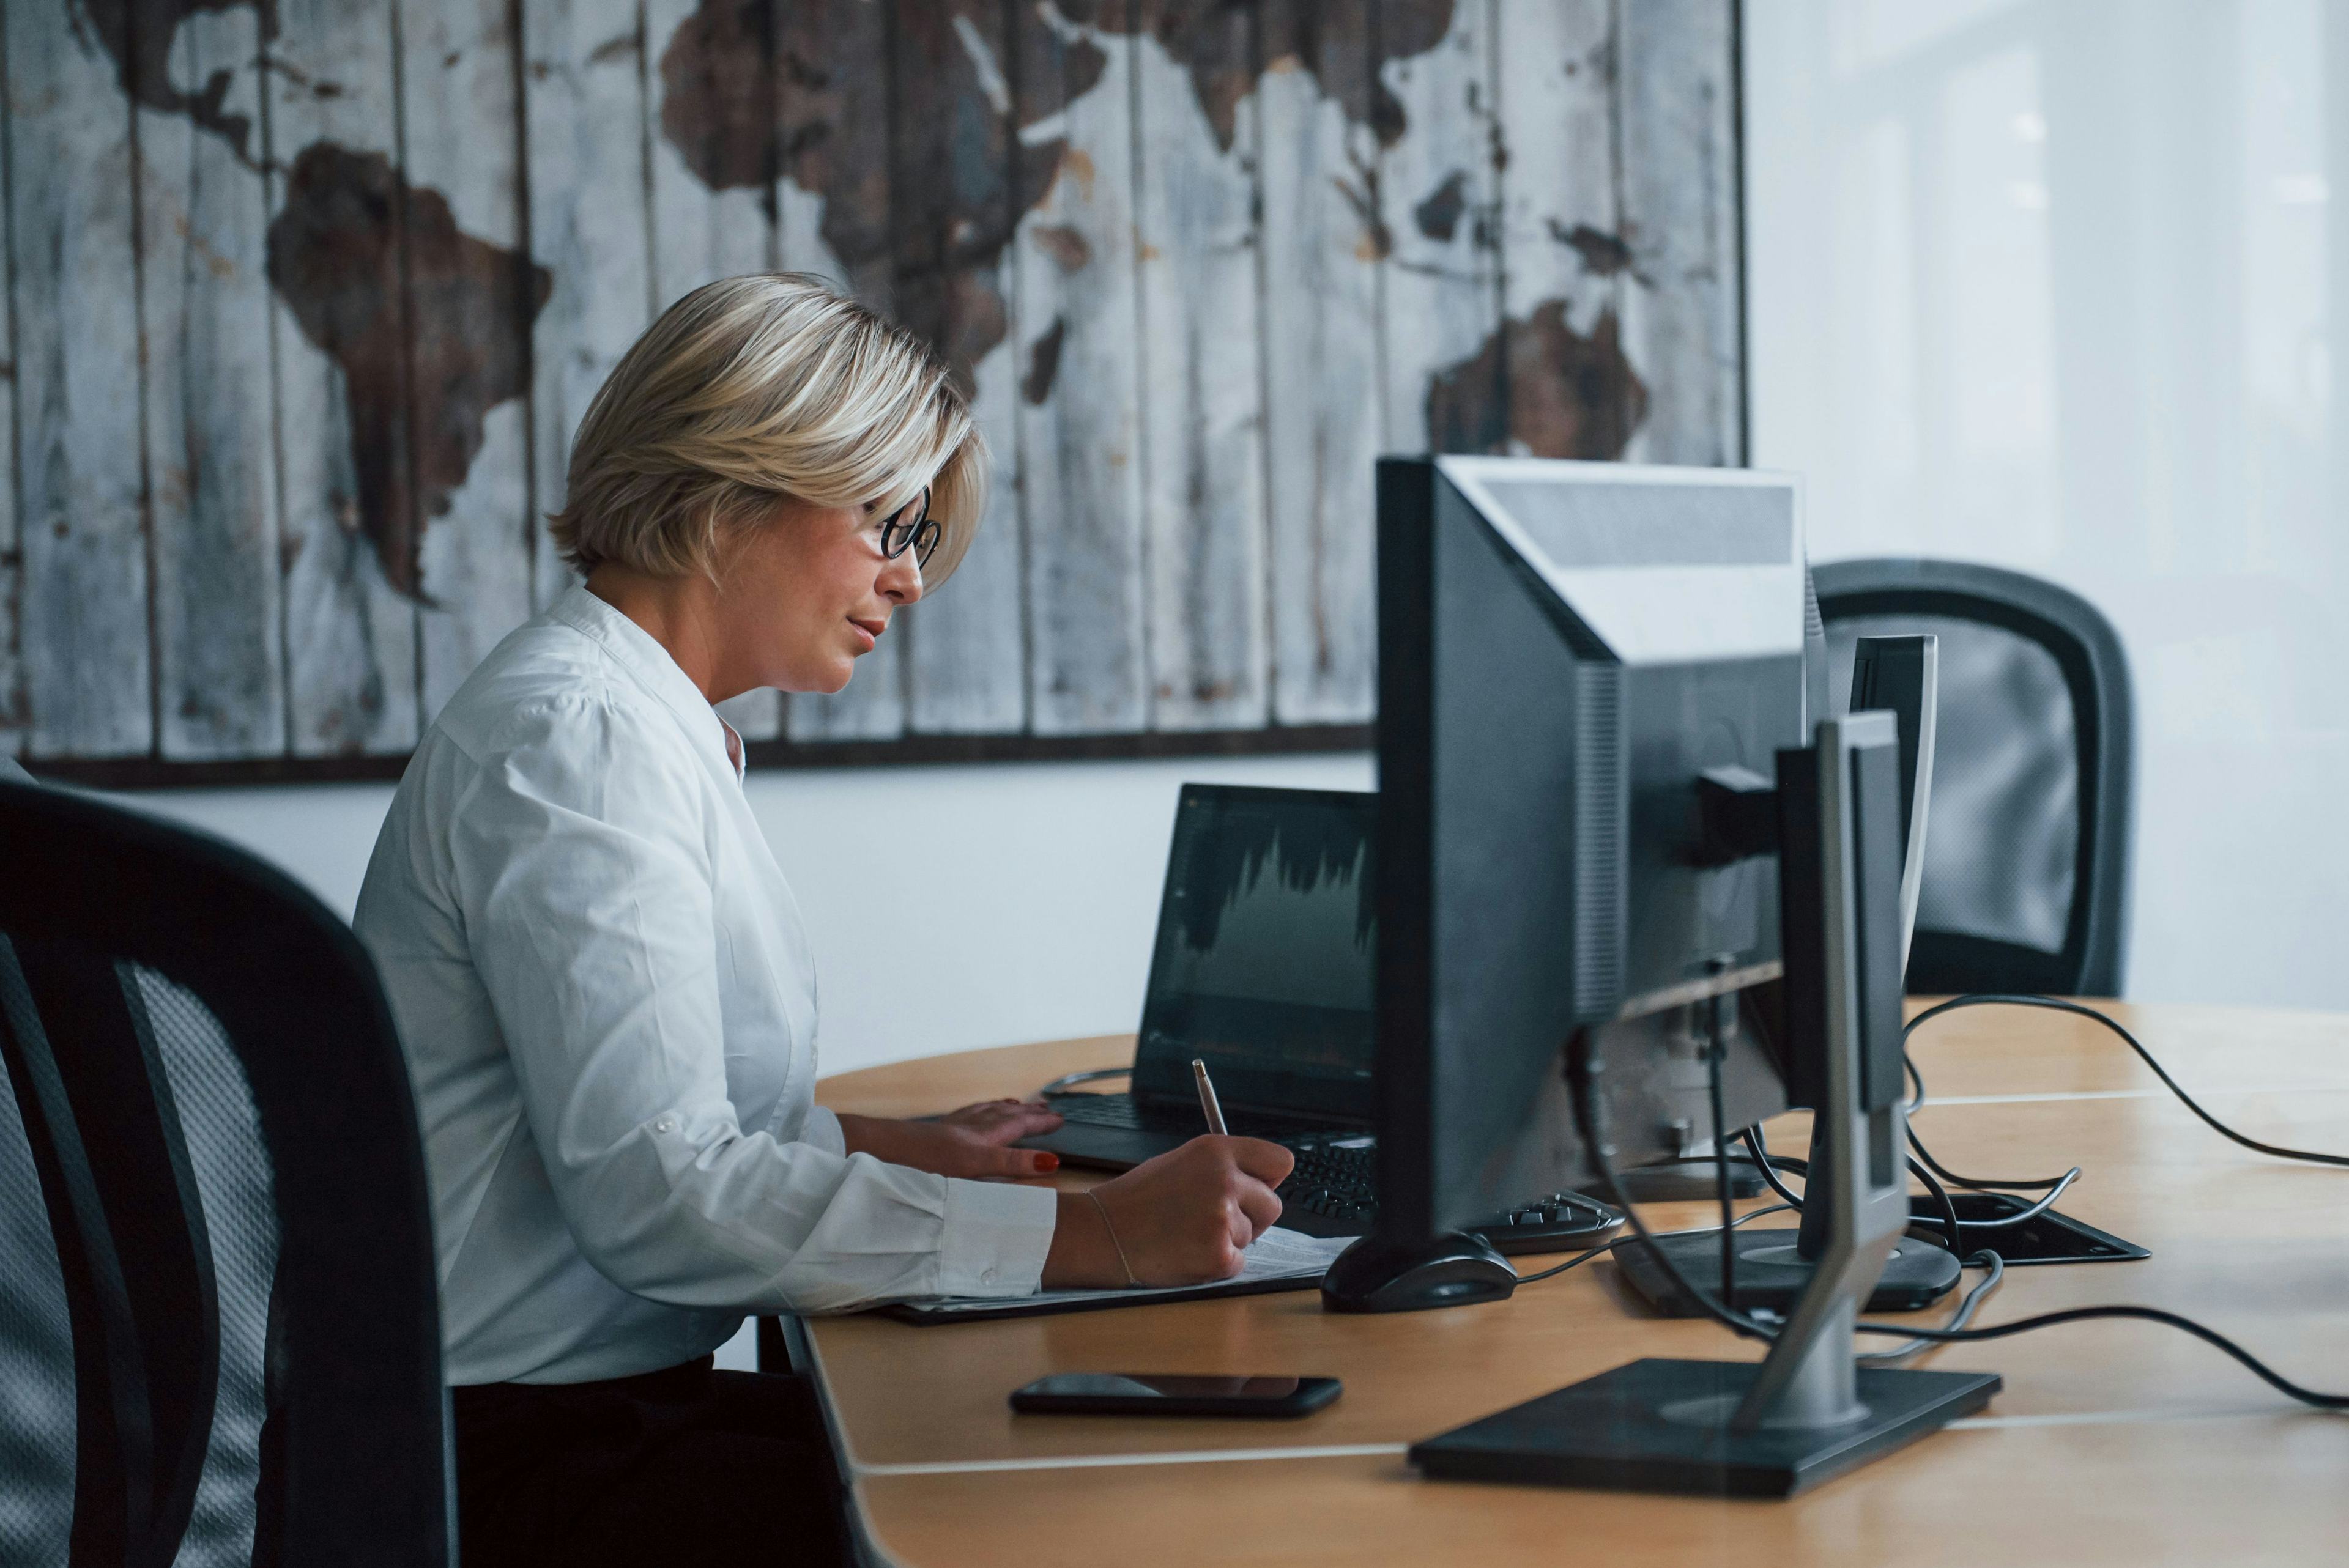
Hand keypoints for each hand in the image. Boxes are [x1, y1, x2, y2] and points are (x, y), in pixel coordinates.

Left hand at [835, 1101, 1064, 1179]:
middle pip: (1005, 1116)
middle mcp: (968, 1129)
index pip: (1018, 1130)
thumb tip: (1050, 1162)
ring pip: (985, 1112)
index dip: (1040, 1129)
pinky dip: (979, 1109)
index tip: (1060, 1125)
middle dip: (1028, 1114)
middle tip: (1048, 1109)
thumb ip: (1011, 1166)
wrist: (876, 1148)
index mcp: (980, 1141)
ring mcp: (950, 1128)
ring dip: (1005, 1108)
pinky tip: (974, 1113)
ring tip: (1018, 1103)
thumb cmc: (920, 1163)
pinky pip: (965, 1114)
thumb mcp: (973, 1170)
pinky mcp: (933, 1130)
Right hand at [1041, 1136, 1293, 1289]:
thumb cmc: (1138, 1200)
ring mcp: (1222, 1218)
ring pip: (1252, 1236)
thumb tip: (1263, 1183)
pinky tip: (1187, 1254)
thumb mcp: (1182, 1162)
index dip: (1268, 1179)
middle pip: (1273, 1205)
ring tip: (1188, 1235)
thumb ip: (1224, 1167)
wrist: (1102, 1234)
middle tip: (1215, 1221)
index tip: (1257, 1189)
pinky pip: (1238, 1263)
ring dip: (1228, 1240)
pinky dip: (1217, 1264)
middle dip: (1252, 1216)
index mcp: (1216, 1150)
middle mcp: (1224, 1180)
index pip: (1280, 1161)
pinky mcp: (1217, 1255)